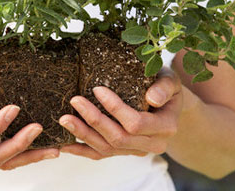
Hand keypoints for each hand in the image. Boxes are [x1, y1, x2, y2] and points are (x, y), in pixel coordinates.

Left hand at [59, 68, 181, 158]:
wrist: (169, 104)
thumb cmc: (166, 86)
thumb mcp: (170, 80)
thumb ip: (164, 87)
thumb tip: (152, 98)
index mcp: (165, 127)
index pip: (136, 123)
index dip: (115, 108)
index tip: (97, 89)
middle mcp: (152, 144)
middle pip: (118, 138)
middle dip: (94, 120)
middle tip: (75, 101)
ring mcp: (136, 150)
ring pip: (106, 148)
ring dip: (83, 135)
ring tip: (64, 119)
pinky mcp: (123, 151)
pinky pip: (100, 154)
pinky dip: (81, 150)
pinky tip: (64, 145)